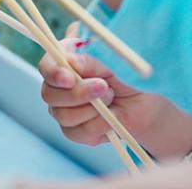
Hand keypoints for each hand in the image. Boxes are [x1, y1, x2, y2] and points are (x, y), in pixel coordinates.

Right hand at [38, 25, 191, 156]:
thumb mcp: (112, 62)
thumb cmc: (126, 74)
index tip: (69, 78)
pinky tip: (111, 115)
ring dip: (93, 108)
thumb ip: (91, 60)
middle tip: (104, 87)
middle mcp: (59, 86)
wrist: (144, 101)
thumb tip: (71, 61)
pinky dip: (100, 124)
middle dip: (78, 93)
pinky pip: (78, 132)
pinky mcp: (73, 131)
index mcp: (65, 60)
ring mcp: (63, 109)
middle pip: (49, 94)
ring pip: (63, 115)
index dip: (54, 72)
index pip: (46, 65)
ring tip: (112, 97)